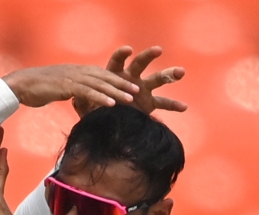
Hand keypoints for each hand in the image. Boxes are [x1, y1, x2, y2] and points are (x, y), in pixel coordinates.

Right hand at [2, 64, 137, 108]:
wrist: (21, 85)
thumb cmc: (37, 88)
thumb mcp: (57, 87)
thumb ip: (70, 89)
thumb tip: (76, 97)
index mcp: (77, 71)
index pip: (102, 75)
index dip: (117, 80)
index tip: (129, 86)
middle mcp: (78, 72)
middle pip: (105, 77)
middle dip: (122, 84)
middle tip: (138, 91)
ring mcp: (73, 78)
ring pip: (100, 84)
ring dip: (117, 91)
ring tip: (131, 99)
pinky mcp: (67, 86)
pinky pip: (88, 92)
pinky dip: (101, 98)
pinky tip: (111, 104)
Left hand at [72, 45, 186, 116]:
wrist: (105, 122)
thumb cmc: (94, 110)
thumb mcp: (86, 106)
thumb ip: (82, 101)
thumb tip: (75, 98)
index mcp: (114, 75)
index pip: (117, 62)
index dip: (121, 55)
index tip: (128, 49)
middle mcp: (130, 78)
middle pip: (140, 64)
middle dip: (148, 56)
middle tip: (158, 50)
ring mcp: (142, 89)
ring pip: (157, 79)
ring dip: (169, 74)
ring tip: (180, 71)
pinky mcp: (149, 103)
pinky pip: (163, 103)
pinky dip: (173, 105)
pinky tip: (184, 107)